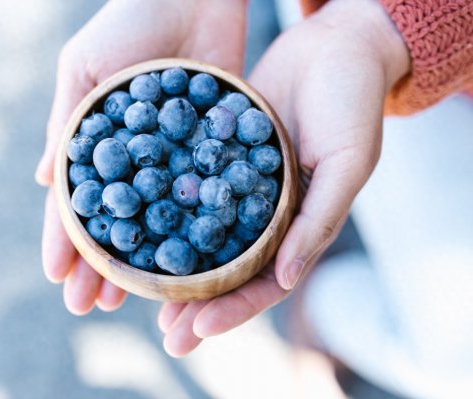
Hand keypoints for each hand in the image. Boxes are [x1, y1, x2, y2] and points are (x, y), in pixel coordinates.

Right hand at [35, 0, 247, 314]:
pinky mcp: (211, 148)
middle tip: (89, 307)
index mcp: (98, 141)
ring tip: (129, 300)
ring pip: (155, 221)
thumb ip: (66, 124)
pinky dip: (190, 230)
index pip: (76, 201)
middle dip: (99, 264)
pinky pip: (200, 196)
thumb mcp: (84, 69)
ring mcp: (173, 157)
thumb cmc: (129, 22)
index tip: (57, 278)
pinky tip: (185, 262)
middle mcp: (134, 158)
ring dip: (139, 260)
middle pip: (114, 222)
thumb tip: (43, 182)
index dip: (64, 240)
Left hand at [159, 0, 409, 355]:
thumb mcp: (348, 161)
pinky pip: (190, 189)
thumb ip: (321, 219)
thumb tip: (286, 278)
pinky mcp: (217, 156)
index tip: (199, 328)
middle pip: (229, 271)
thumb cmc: (352, 104)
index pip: (266, 282)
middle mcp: (267, 215)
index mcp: (300, 226)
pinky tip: (138, 225)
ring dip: (177, 269)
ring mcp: (239, 187)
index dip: (235, 309)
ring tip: (143, 294)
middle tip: (166, 335)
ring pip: (203, 238)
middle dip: (198, 304)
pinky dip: (167, 211)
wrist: (332, 47)